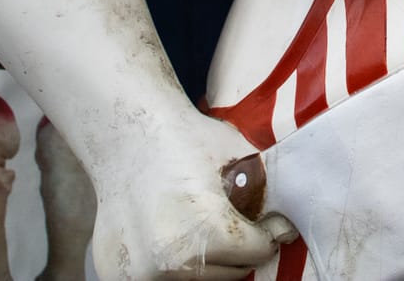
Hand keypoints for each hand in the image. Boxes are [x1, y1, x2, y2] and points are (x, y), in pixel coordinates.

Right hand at [88, 115, 281, 280]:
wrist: (127, 137)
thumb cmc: (184, 139)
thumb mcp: (238, 157)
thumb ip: (264, 195)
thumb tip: (286, 226)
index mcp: (206, 232)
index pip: (257, 253)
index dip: (266, 233)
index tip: (266, 224)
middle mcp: (170, 262)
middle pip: (229, 273)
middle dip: (236, 250)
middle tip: (230, 224)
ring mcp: (138, 273)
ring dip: (206, 262)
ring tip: (199, 228)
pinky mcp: (118, 275)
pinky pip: (162, 279)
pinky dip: (172, 267)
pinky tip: (173, 236)